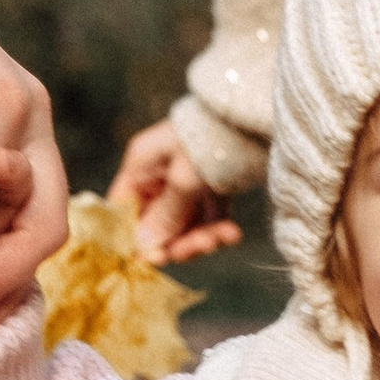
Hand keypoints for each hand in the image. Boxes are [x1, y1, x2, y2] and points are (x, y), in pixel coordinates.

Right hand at [111, 120, 240, 264]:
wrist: (255, 120)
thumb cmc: (211, 142)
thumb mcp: (185, 179)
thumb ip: (165, 216)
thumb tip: (143, 250)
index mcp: (141, 166)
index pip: (123, 210)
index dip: (135, 238)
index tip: (155, 259)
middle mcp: (158, 175)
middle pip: (156, 224)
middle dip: (179, 240)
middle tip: (203, 247)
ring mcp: (184, 182)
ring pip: (184, 226)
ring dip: (202, 238)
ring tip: (226, 236)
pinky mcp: (210, 188)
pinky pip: (206, 219)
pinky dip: (217, 229)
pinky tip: (233, 233)